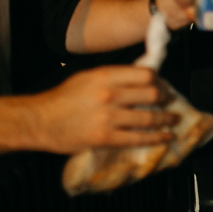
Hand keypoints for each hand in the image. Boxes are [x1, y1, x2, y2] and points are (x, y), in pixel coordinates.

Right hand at [32, 66, 177, 153]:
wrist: (39, 120)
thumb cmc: (62, 98)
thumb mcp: (88, 76)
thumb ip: (114, 76)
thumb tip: (140, 78)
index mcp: (105, 75)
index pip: (145, 74)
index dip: (158, 80)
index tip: (162, 84)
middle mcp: (109, 94)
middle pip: (151, 93)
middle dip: (165, 98)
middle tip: (169, 101)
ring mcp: (107, 117)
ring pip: (148, 117)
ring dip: (166, 119)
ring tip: (173, 119)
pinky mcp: (104, 138)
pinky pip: (137, 138)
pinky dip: (155, 138)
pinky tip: (164, 137)